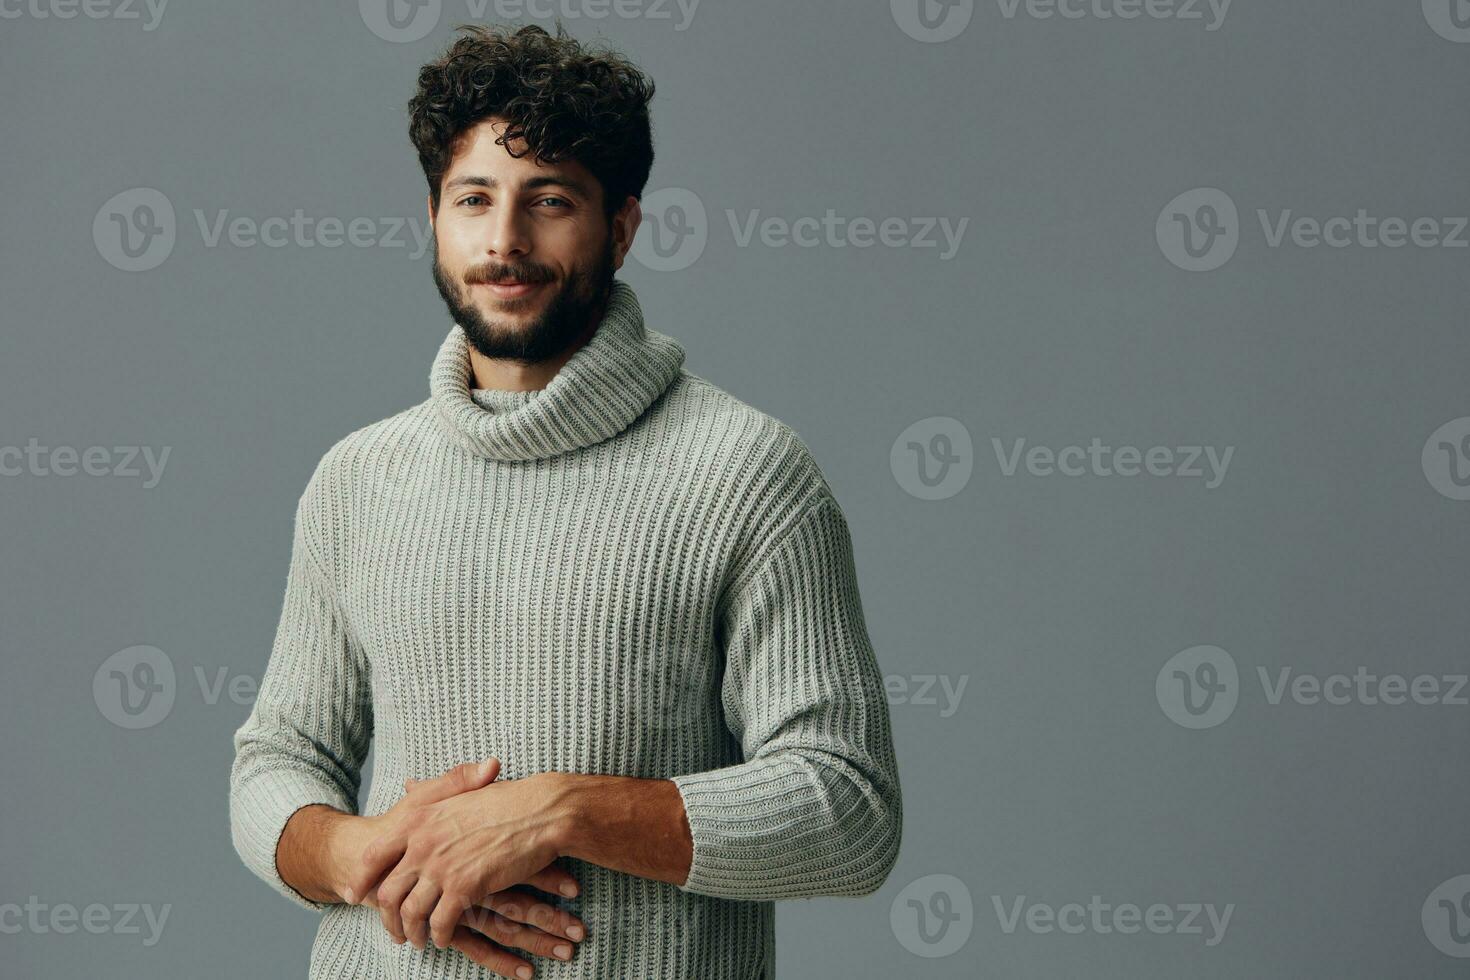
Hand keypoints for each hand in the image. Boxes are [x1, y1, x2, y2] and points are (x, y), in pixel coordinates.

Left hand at [336, 759, 585, 976]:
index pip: (374, 855)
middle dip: (388, 918)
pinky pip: (441, 922)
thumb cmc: (506, 799)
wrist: (541, 811)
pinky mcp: (464, 887)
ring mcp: (442, 867)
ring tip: (419, 940)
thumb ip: (432, 791)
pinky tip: (444, 938)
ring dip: (413, 932)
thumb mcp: (460, 790)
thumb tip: (409, 784)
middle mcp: (422, 844)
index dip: (362, 878)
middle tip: (396, 930)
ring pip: (412, 913)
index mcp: (419, 818)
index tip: (356, 894)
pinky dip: (439, 935)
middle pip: (389, 892)